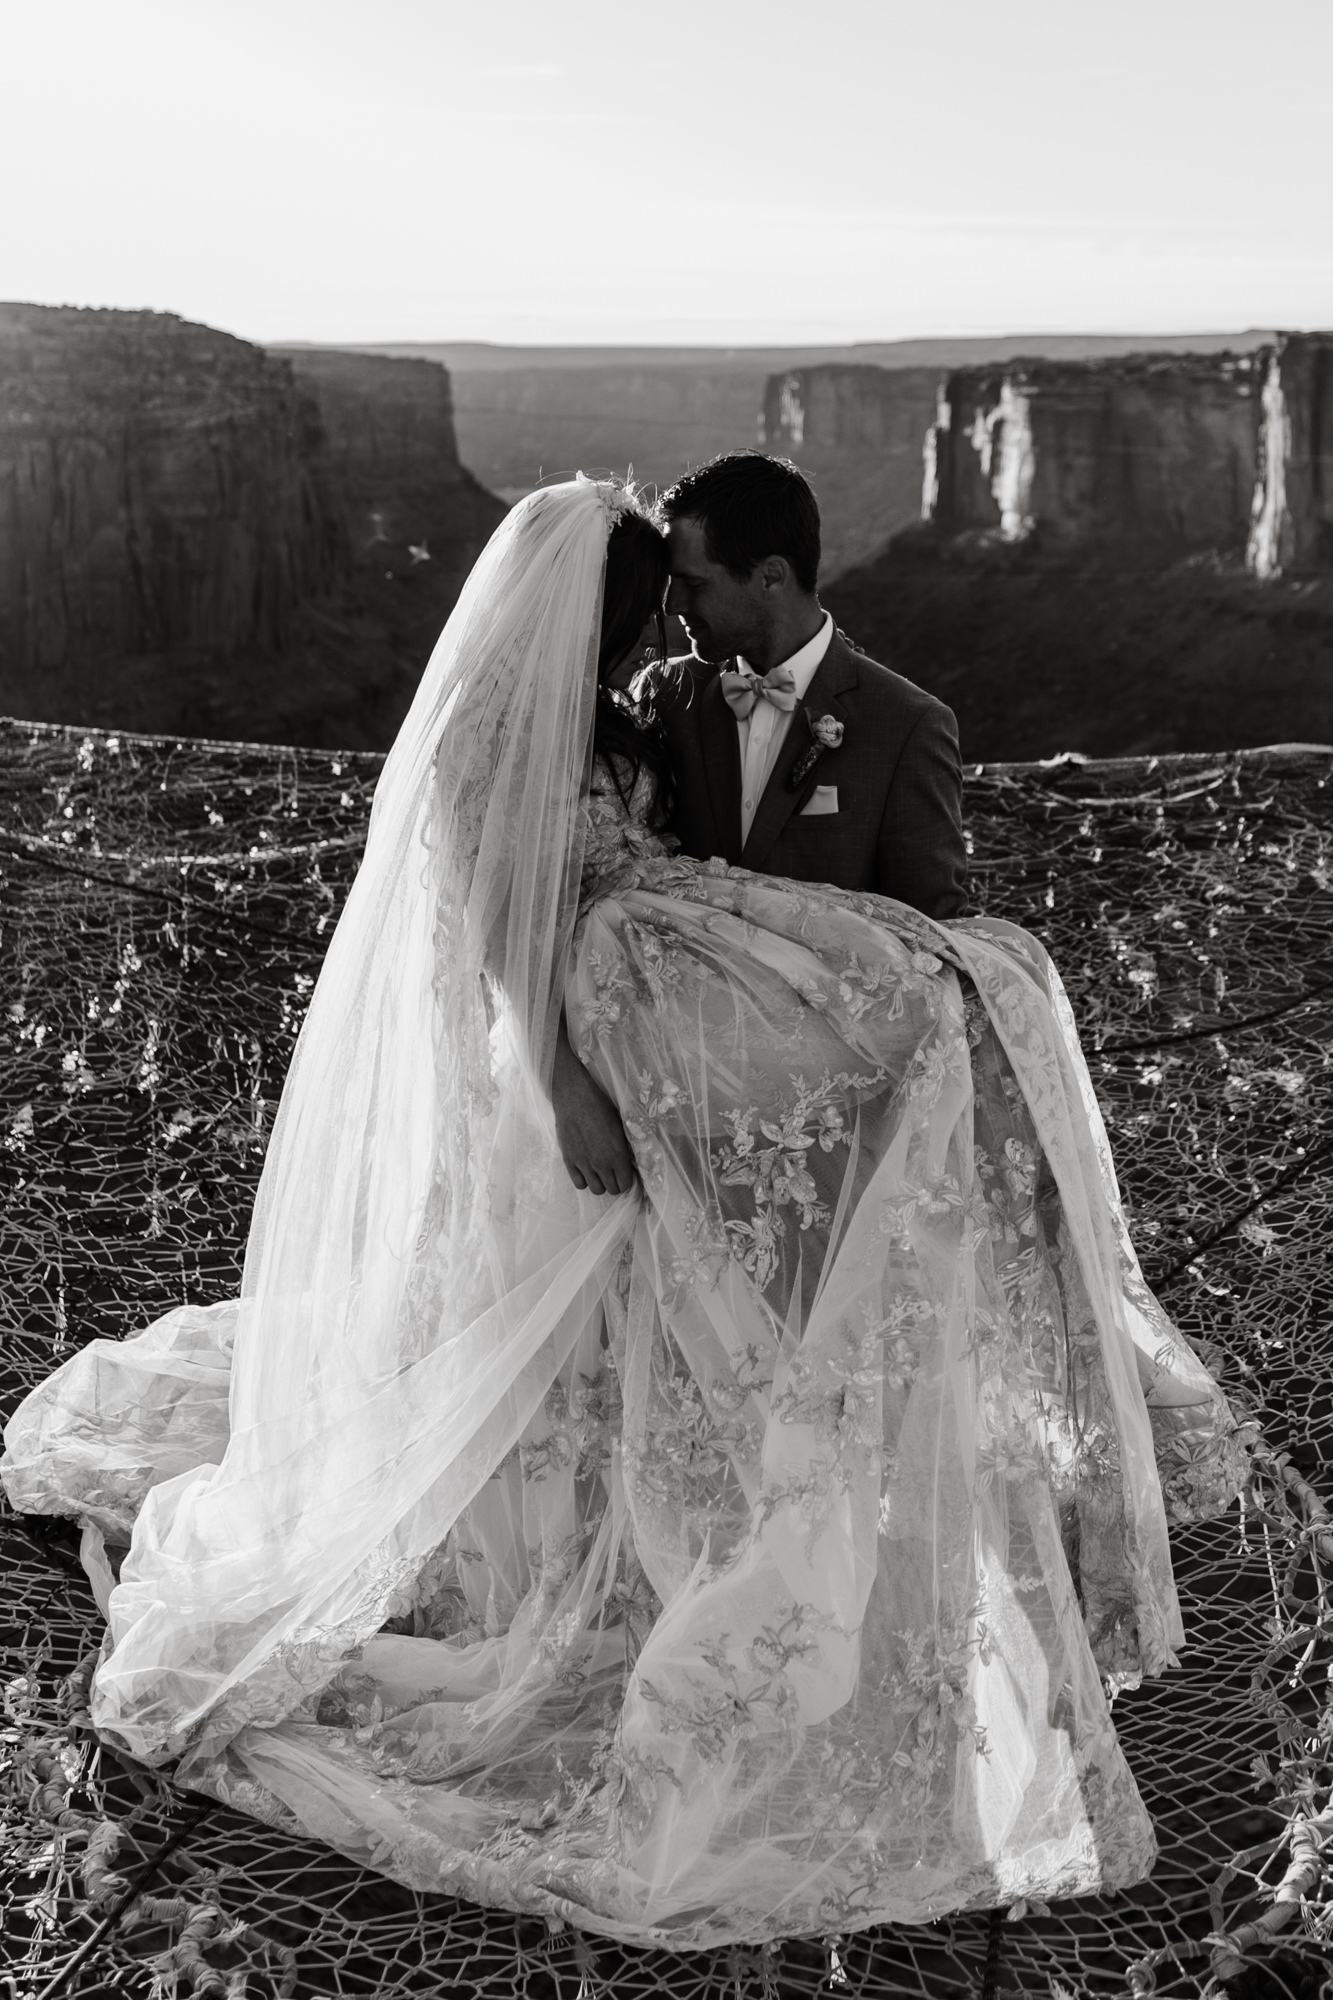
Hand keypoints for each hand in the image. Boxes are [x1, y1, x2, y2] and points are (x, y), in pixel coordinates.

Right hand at [552, 1018, 636, 1196]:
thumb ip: (625, 1146)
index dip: (627, 1179)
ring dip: (600, 1183)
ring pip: (596, 1190)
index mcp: (618, 1154)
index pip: (626, 1184)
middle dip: (615, 1182)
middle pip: (612, 1190)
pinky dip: (584, 1180)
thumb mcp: (621, 1124)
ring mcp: (584, 1164)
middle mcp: (602, 1163)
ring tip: (600, 1171)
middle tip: (614, 1172)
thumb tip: (630, 1159)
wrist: (574, 1096)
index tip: (625, 1172)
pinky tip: (587, 1169)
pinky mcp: (569, 1160)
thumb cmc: (601, 1105)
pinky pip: (579, 1184)